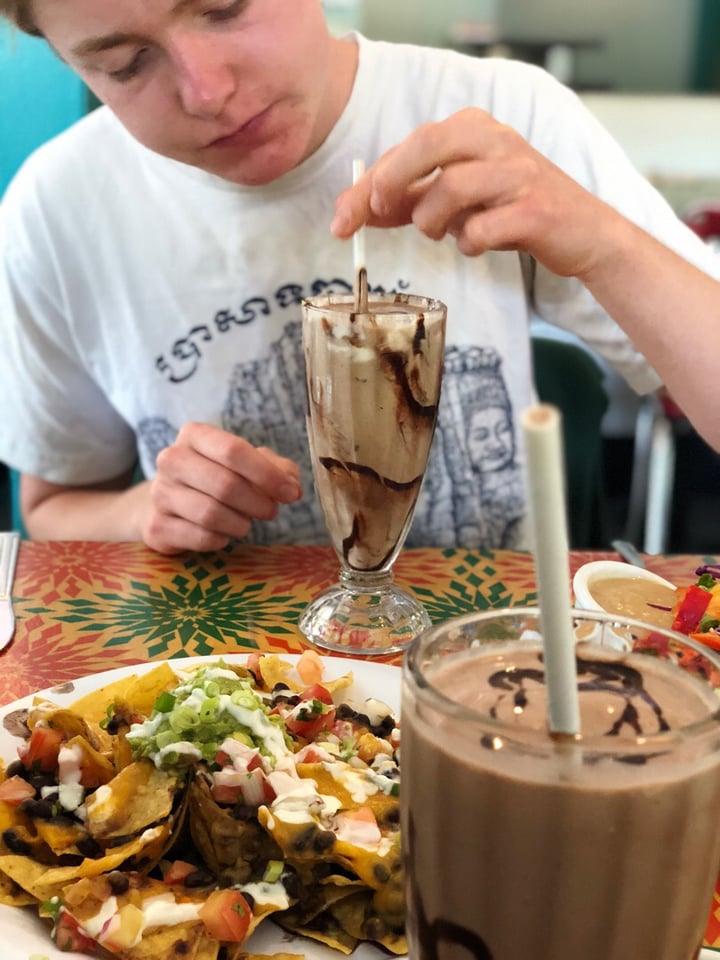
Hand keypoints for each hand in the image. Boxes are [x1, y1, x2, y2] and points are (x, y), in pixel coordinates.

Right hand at [141, 422, 301, 553]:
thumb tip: (291, 487)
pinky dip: (221, 539)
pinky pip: (200, 537)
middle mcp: (171, 459)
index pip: (233, 450)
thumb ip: (276, 469)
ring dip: (240, 523)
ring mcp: (160, 493)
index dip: (267, 475)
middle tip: (271, 512)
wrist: (171, 504)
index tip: (291, 493)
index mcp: (194, 435)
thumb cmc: (218, 477)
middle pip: (224, 484)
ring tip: (246, 522)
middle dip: (258, 502)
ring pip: (211, 513)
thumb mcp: (250, 464)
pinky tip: (222, 533)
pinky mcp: (157, 526)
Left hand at [330, 107, 616, 280]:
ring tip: (440, 234)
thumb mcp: (458, 200)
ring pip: (452, 186)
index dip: (370, 182)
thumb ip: (410, 201)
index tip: (341, 218)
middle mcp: (496, 141)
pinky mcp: (535, 210)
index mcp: (473, 129)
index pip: (410, 145)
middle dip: (391, 181)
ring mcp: (518, 173)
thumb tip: (357, 211)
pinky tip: (477, 244)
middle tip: (377, 214)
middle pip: (428, 145)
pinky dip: (470, 242)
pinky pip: (483, 228)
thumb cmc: (512, 211)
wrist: (582, 233)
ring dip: (432, 220)